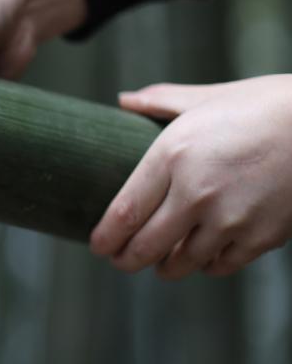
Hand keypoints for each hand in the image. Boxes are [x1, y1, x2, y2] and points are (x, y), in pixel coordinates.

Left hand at [91, 75, 291, 278]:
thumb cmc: (265, 106)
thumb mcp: (208, 98)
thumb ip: (161, 102)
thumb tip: (123, 100)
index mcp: (174, 155)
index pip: (123, 214)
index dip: (105, 238)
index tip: (98, 245)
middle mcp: (197, 192)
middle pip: (144, 246)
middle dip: (126, 260)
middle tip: (121, 260)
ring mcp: (231, 219)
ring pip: (180, 263)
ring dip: (165, 266)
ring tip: (160, 262)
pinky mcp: (262, 237)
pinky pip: (219, 265)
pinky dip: (205, 264)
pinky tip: (200, 256)